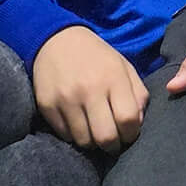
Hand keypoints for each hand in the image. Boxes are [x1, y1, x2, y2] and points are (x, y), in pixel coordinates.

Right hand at [33, 26, 149, 151]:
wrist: (56, 40)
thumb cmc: (97, 56)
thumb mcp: (123, 67)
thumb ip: (138, 94)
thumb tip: (137, 124)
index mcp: (113, 78)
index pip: (128, 120)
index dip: (132, 134)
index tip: (128, 134)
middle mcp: (89, 90)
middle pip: (106, 137)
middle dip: (113, 146)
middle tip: (112, 141)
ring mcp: (66, 99)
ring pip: (84, 141)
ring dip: (92, 142)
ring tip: (94, 131)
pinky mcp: (47, 106)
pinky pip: (65, 135)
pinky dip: (74, 135)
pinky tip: (78, 123)